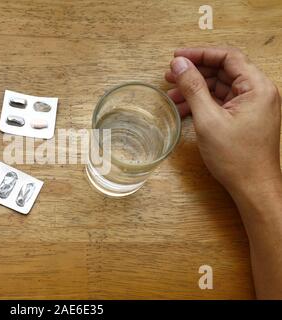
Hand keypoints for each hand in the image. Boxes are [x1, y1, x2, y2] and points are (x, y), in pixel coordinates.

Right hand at [165, 47, 280, 195]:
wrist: (252, 187)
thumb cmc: (236, 157)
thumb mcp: (208, 119)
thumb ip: (193, 88)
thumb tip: (179, 64)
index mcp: (257, 87)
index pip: (228, 57)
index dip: (200, 53)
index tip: (177, 56)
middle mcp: (259, 92)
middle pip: (223, 70)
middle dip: (195, 72)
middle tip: (170, 75)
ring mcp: (253, 105)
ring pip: (220, 87)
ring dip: (196, 89)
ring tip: (172, 95)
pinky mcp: (246, 117)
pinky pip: (222, 102)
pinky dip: (203, 103)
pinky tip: (184, 109)